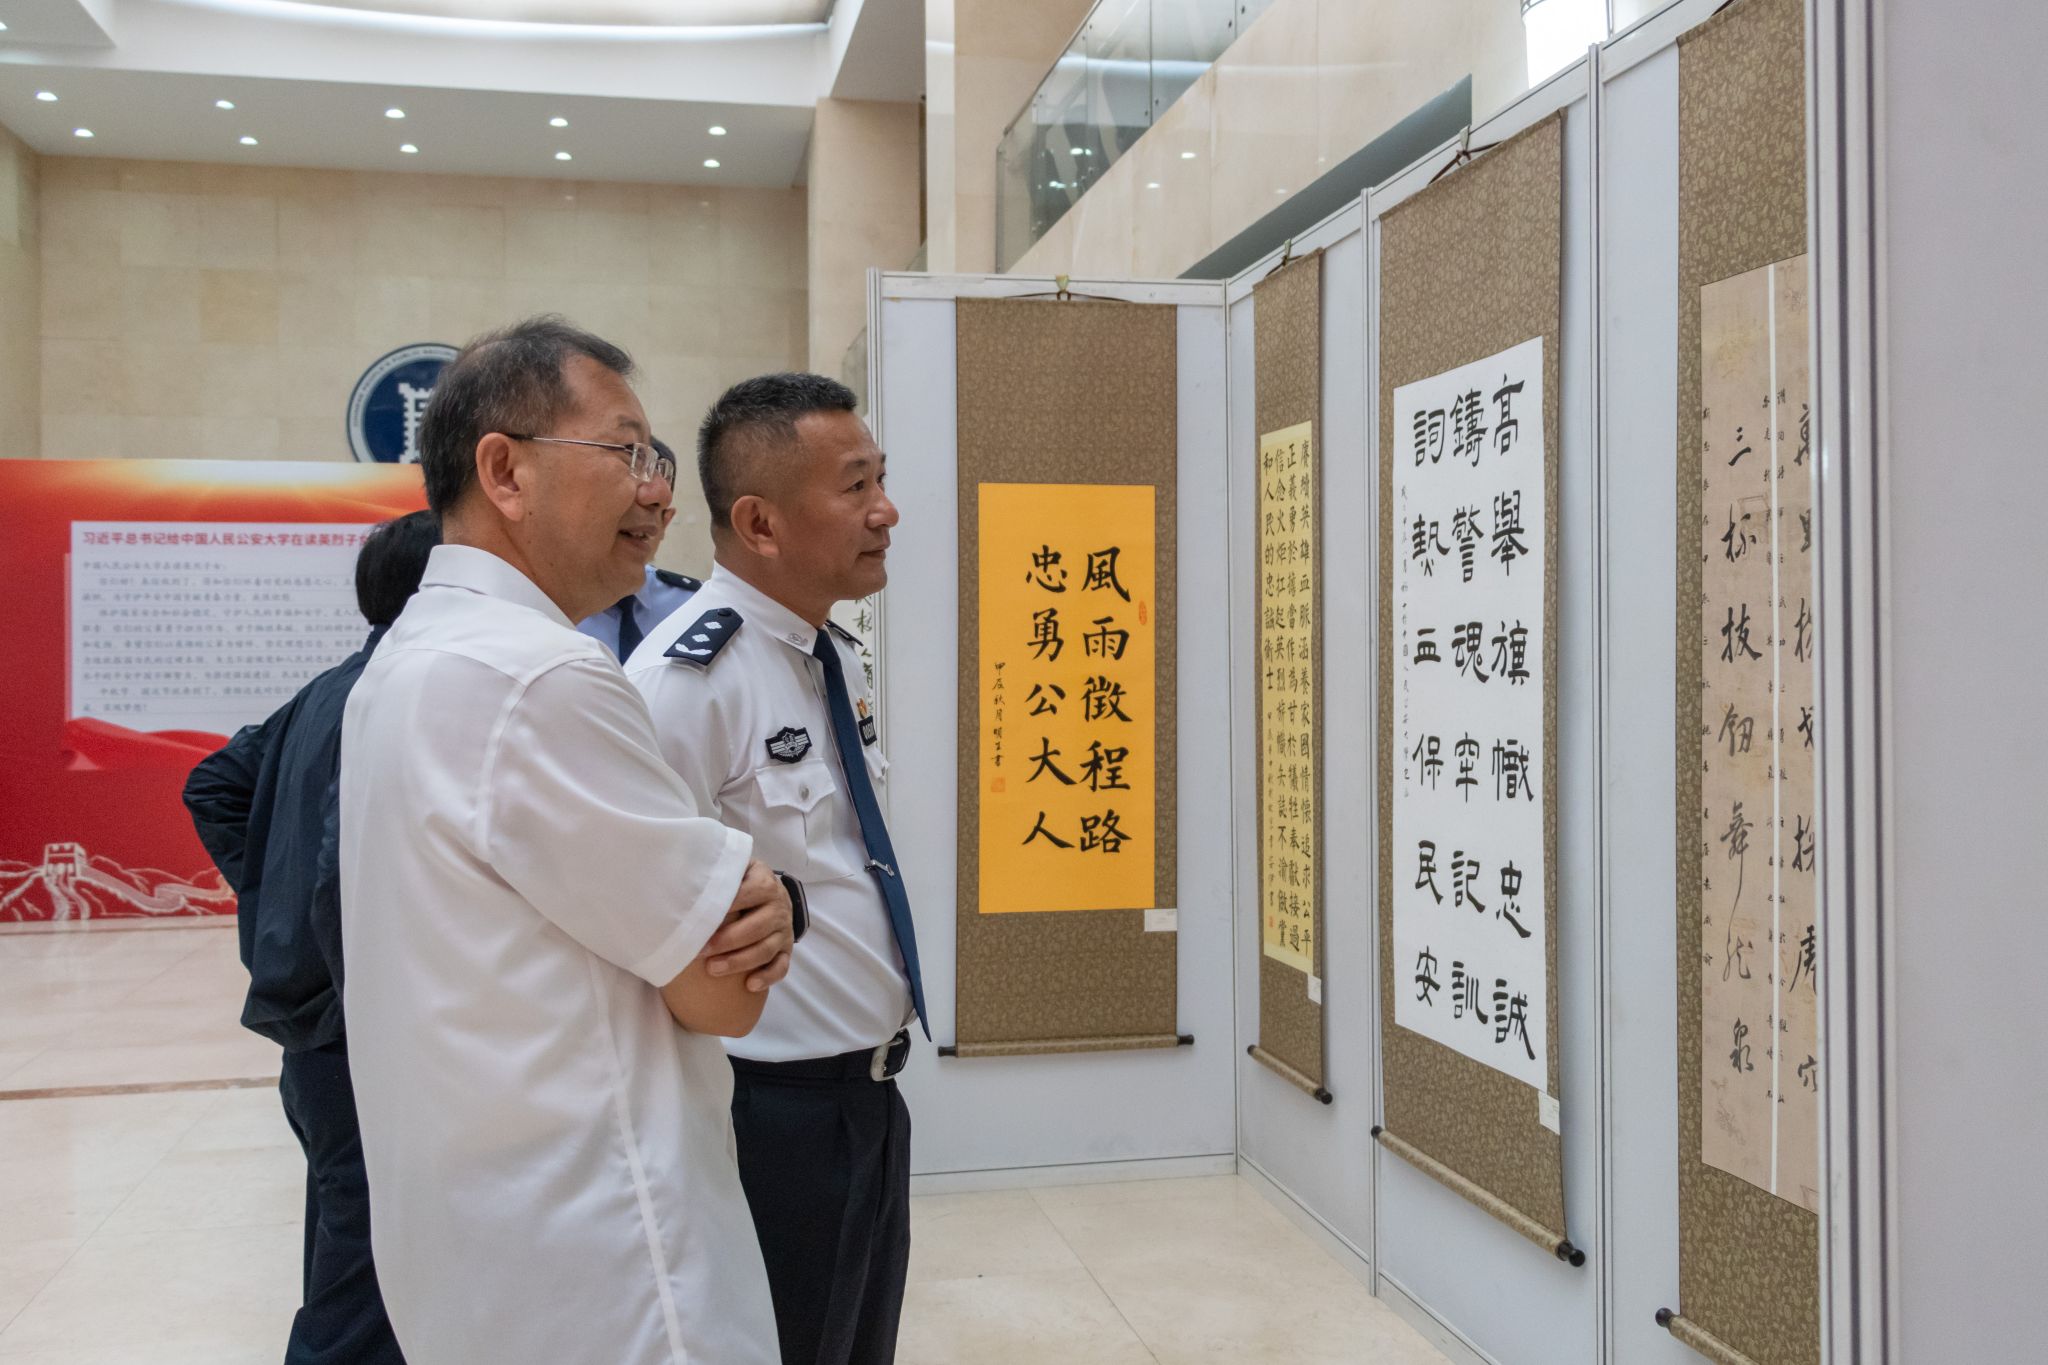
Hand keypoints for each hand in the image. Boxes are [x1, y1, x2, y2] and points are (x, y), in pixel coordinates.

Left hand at [699, 859, 792, 991]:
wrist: (773, 894)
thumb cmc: (743, 884)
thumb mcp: (736, 870)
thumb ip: (719, 871)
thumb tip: (684, 878)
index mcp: (765, 883)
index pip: (747, 894)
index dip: (722, 907)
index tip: (698, 919)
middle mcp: (779, 907)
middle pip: (757, 927)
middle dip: (727, 941)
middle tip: (700, 950)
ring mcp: (784, 930)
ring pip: (766, 950)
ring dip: (739, 961)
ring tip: (713, 969)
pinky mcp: (786, 950)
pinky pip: (781, 967)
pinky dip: (767, 977)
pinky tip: (749, 985)